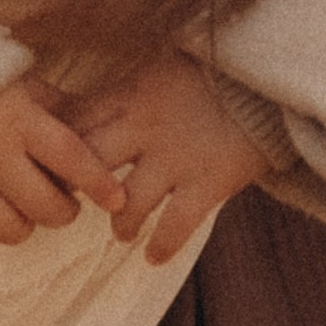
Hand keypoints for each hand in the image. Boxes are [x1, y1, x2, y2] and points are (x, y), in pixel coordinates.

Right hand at [0, 75, 125, 255]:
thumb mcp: (13, 78)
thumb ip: (54, 105)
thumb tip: (96, 124)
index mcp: (18, 120)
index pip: (72, 157)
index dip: (99, 182)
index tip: (117, 198)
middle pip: (49, 209)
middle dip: (63, 210)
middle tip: (58, 199)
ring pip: (12, 232)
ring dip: (24, 225)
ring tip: (18, 207)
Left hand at [72, 50, 266, 265]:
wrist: (271, 79)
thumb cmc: (217, 71)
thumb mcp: (163, 67)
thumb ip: (131, 89)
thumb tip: (96, 105)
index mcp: (132, 95)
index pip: (77, 121)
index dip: (59, 146)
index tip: (54, 164)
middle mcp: (146, 129)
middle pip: (90, 163)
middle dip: (79, 188)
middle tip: (79, 203)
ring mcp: (176, 159)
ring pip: (128, 203)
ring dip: (120, 223)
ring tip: (121, 233)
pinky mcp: (208, 183)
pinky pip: (175, 225)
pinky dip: (162, 245)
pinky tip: (153, 257)